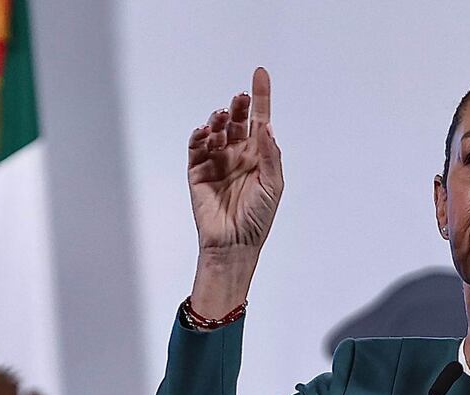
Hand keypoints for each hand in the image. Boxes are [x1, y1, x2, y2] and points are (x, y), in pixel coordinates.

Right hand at [188, 67, 283, 254]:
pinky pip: (197, 149)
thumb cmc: (257, 218)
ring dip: (218, 121)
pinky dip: (199, 137)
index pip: (260, 121)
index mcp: (258, 156)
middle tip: (239, 98)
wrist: (234, 244)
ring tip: (222, 118)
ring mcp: (217, 162)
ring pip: (216, 132)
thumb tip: (267, 127)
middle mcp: (238, 155)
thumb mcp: (273, 185)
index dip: (260, 97)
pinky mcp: (198, 173)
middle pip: (237, 122)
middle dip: (238, 107)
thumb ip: (269, 155)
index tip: (259, 75)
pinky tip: (204, 132)